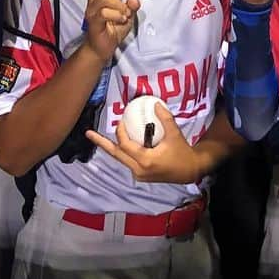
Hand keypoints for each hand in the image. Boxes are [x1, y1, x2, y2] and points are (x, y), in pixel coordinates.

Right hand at [82, 0, 140, 61]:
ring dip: (120, 8)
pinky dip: (117, 17)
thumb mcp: (128, 18)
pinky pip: (107, 13)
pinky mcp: (93, 19)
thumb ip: (132, 7)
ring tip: (123, 17)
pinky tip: (120, 22)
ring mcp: (92, 8)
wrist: (101, 49)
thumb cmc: (113, 30)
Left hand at [86, 103, 201, 183]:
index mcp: (145, 161)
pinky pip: (127, 161)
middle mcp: (138, 170)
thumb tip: (155, 103)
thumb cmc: (182, 152)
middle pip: (116, 154)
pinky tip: (118, 142)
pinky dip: (122, 151)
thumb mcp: (174, 134)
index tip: (121, 120)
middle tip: (88, 133)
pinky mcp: (141, 175)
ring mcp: (139, 174)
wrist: (190, 170)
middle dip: (101, 143)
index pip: (125, 145)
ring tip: (97, 137)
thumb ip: (165, 118)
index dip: (120, 132)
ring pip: (120, 159)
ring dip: (111, 147)